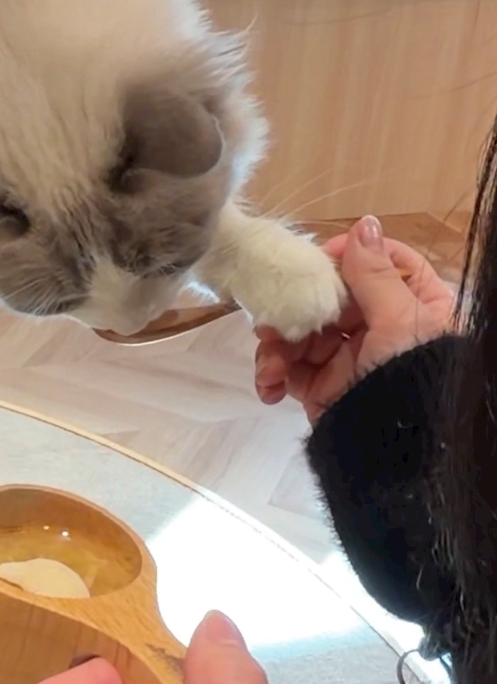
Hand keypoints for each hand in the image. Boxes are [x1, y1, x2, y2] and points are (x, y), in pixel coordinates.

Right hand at [255, 216, 455, 424]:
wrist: (399, 461)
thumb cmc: (411, 381)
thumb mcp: (401, 323)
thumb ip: (375, 275)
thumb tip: (364, 223)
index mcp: (414, 306)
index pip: (381, 263)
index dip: (350, 256)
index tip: (320, 260)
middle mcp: (381, 327)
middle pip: (330, 295)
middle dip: (297, 304)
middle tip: (275, 311)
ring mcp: (349, 358)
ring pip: (302, 331)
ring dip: (277, 344)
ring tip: (269, 363)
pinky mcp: (322, 387)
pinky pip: (289, 369)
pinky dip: (272, 375)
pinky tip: (269, 387)